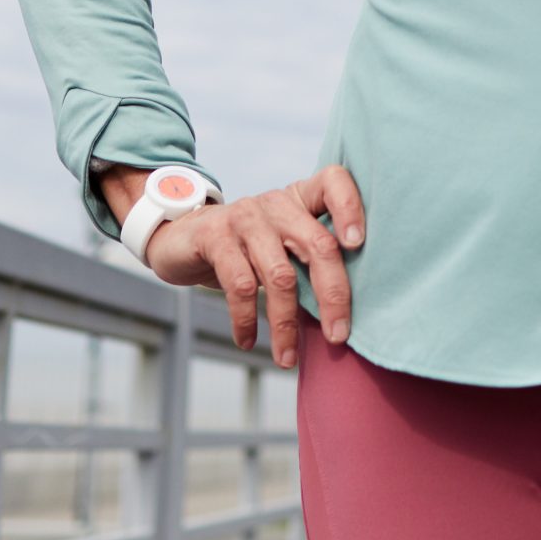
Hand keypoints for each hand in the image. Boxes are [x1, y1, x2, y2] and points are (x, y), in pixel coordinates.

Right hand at [101, 163, 365, 368]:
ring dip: (286, 323)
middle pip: (317, 244)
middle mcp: (277, 202)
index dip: (350, 207)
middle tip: (338, 337)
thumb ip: (311, 260)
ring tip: (287, 358)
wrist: (183, 239)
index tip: (358, 243)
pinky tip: (247, 342)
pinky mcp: (215, 235)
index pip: (334, 181)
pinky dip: (247, 320)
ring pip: (279, 275)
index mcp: (301, 198)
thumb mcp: (282, 243)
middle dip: (333, 296)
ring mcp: (245, 216)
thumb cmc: (248, 249)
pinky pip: (240, 285)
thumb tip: (348, 315)